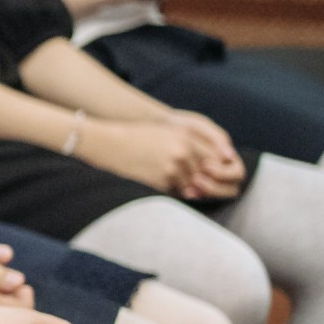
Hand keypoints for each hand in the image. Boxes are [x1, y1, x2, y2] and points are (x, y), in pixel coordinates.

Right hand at [76, 118, 203, 194]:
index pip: (212, 156)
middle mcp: (183, 150)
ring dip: (182, 185)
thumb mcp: (166, 133)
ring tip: (165, 176)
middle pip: (202, 172)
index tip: (202, 171)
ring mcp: (173, 166)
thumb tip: (209, 165)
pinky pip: (174, 190)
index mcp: (186, 136)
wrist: (111, 143)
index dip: (210, 167)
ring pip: (190, 183)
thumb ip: (189, 144)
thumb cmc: (137, 137)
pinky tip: (155, 178)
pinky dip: (169, 188)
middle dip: (197, 179)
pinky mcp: (162, 179)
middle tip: (183, 178)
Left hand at [169, 111, 244, 199]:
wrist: (158, 129)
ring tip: (188, 185)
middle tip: (197, 179)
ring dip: (204, 194)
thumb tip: (230, 155)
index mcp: (227, 158)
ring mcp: (208, 181)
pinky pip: (199, 197)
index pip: (237, 174)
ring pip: (215, 197)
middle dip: (215, 188)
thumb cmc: (183, 124)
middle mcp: (221, 172)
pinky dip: (193, 196)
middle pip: (230, 190)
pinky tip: (183, 191)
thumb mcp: (199, 126)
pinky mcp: (194, 186)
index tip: (206, 165)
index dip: (225, 173)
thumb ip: (216, 137)